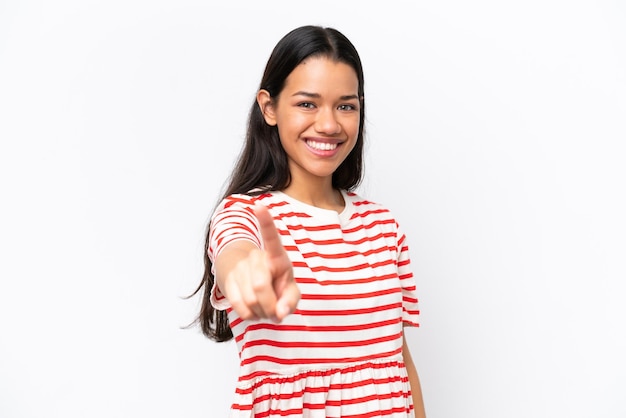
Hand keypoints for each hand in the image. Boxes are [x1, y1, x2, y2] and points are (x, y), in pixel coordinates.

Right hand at [222, 203, 299, 321]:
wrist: (256, 289)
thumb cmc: (279, 287)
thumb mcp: (291, 293)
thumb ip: (291, 301)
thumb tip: (280, 312)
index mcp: (277, 256)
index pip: (272, 238)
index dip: (265, 222)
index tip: (258, 205)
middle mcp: (257, 257)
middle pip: (259, 286)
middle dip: (270, 307)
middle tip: (275, 311)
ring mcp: (241, 268)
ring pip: (249, 299)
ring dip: (261, 313)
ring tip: (265, 309)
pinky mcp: (229, 281)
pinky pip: (238, 306)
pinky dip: (249, 315)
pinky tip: (254, 312)